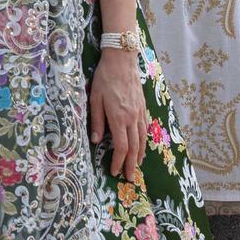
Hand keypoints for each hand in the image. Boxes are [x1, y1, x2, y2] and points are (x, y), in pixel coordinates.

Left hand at [89, 49, 148, 178]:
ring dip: (139, 156)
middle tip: (130, 179)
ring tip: (136, 167)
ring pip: (142, 139)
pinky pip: (145, 129)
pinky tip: (142, 147)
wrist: (122, 60)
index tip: (113, 172)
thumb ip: (96, 121)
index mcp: (118, 118)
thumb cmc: (105, 78)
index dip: (117, 161)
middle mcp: (132, 118)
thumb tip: (94, 141)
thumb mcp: (95, 99)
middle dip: (131, 165)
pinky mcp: (143, 107)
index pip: (121, 146)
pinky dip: (144, 142)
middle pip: (134, 148)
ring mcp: (139, 113)